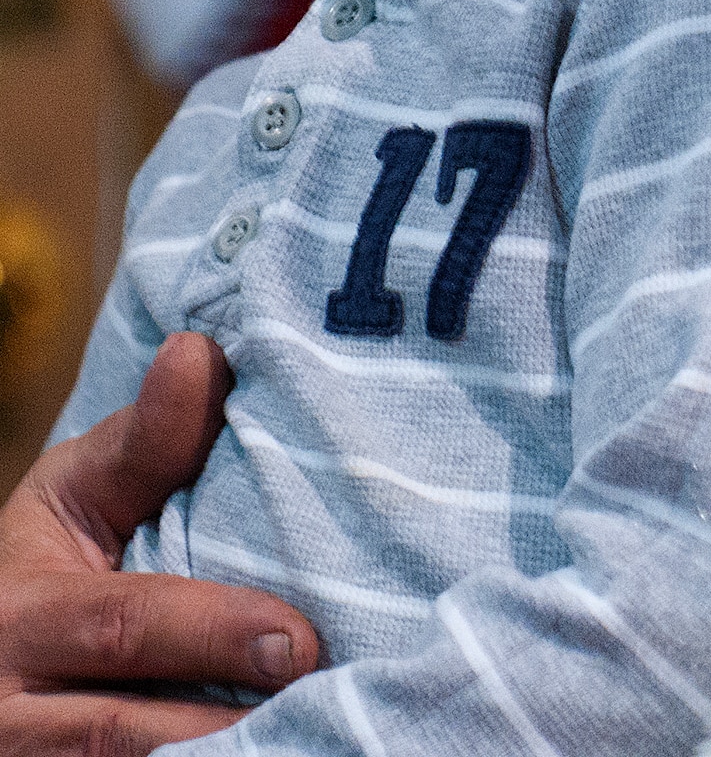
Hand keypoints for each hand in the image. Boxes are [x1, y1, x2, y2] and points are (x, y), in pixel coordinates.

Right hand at [0, 331, 318, 752]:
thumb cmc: (54, 557)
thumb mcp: (79, 493)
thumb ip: (146, 441)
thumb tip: (199, 353)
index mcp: (21, 614)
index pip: (122, 626)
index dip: (213, 633)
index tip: (298, 641)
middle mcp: (9, 710)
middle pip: (125, 731)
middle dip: (225, 724)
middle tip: (320, 699)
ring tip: (307, 737)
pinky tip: (273, 753)